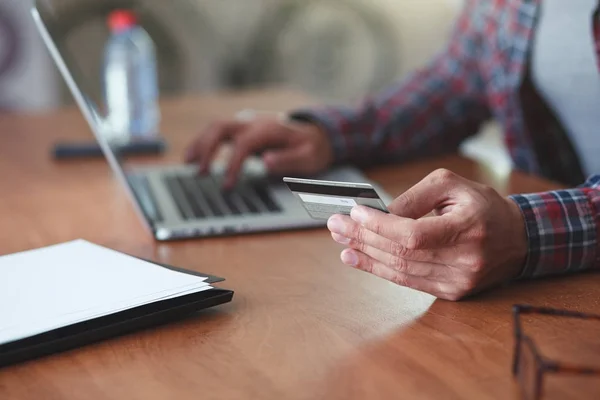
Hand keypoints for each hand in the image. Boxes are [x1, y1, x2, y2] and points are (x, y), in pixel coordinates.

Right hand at [184, 112, 333, 187]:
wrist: (315, 133)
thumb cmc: (311, 148)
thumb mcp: (308, 157)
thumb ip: (288, 160)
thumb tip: (265, 162)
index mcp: (268, 129)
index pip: (243, 144)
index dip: (232, 165)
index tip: (227, 186)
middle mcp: (253, 122)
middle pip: (221, 127)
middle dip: (207, 148)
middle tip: (200, 172)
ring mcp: (246, 123)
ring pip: (215, 126)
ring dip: (200, 143)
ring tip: (188, 164)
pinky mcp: (242, 128)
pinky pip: (217, 131)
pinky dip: (203, 142)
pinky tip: (195, 157)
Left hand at [326, 169, 527, 300]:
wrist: (517, 238)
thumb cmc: (482, 206)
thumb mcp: (452, 186)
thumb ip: (415, 197)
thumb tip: (380, 213)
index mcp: (468, 229)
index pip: (413, 234)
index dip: (379, 226)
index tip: (353, 213)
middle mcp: (465, 260)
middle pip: (401, 254)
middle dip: (363, 238)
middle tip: (335, 226)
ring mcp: (458, 281)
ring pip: (400, 270)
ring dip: (365, 256)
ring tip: (341, 242)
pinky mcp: (451, 291)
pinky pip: (408, 281)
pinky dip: (379, 270)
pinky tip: (358, 259)